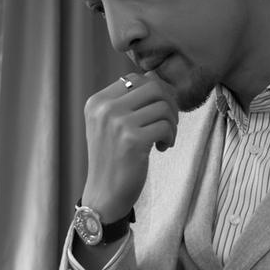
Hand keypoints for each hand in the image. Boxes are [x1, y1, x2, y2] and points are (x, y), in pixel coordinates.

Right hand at [81, 71, 178, 221]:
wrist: (104, 194)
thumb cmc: (113, 158)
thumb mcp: (111, 125)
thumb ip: (129, 100)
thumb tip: (154, 75)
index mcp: (97, 102)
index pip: (135, 78)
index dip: (155, 91)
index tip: (158, 112)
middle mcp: (105, 109)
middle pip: (153, 88)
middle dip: (169, 104)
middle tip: (168, 124)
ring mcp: (118, 124)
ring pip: (163, 107)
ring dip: (172, 124)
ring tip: (164, 138)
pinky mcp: (133, 141)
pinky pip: (166, 126)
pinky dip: (170, 137)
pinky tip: (161, 148)